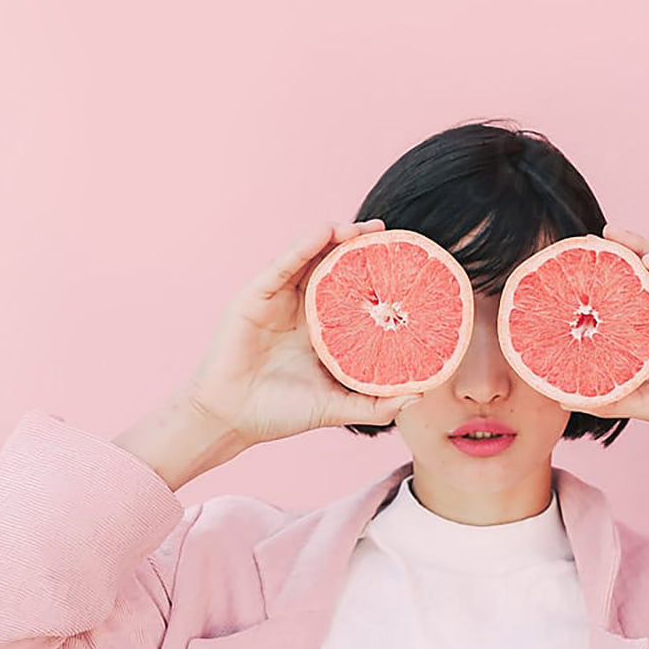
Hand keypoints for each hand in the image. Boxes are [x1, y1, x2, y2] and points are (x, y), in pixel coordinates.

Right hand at [184, 218, 423, 445]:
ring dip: (334, 237)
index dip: (375, 275)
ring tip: (361, 229)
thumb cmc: (279, 413)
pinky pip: (281, 265)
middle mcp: (301, 308)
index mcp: (321, 328)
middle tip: (386, 234)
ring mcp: (277, 299)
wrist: (230, 420)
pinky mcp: (254, 297)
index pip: (352, 291)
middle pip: (333, 266)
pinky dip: (302, 246)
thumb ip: (375, 405)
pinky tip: (324, 232)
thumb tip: (418, 397)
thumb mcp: (336, 408)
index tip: (404, 261)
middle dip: (358, 247)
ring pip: (309, 258)